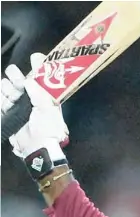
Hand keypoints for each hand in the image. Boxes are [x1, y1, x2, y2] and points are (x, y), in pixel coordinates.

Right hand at [1, 53, 68, 178]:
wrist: (35, 147)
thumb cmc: (47, 128)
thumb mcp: (47, 108)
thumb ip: (38, 92)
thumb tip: (29, 79)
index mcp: (46, 96)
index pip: (41, 76)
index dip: (38, 65)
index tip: (34, 57)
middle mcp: (32, 97)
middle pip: (19, 77)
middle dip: (16, 76)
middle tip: (19, 84)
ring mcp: (18, 104)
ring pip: (7, 85)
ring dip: (8, 87)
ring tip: (13, 97)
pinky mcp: (8, 111)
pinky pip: (0, 96)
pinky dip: (1, 95)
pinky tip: (6, 100)